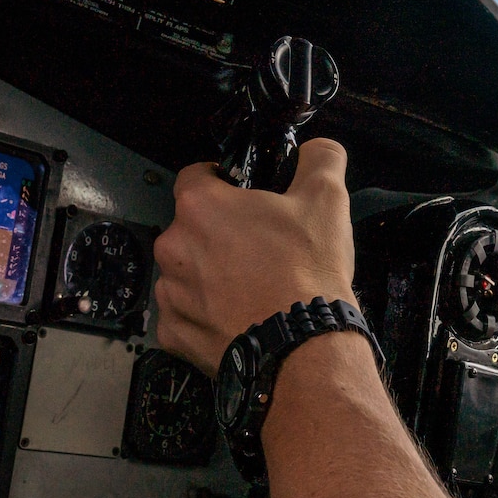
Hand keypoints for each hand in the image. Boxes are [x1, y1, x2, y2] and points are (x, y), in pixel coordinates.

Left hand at [153, 138, 355, 374]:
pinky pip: (185, 316)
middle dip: (218, 234)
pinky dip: (206, 316)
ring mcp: (170, 294)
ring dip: (210, 275)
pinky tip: (239, 317)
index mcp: (202, 206)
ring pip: (186, 272)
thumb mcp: (328, 199)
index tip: (242, 197)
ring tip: (252, 288)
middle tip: (259, 248)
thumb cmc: (307, 271)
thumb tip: (317, 149)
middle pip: (191, 228)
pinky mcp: (174, 334)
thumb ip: (320, 159)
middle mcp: (174, 247)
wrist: (302, 348)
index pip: (195, 176)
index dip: (220, 182)